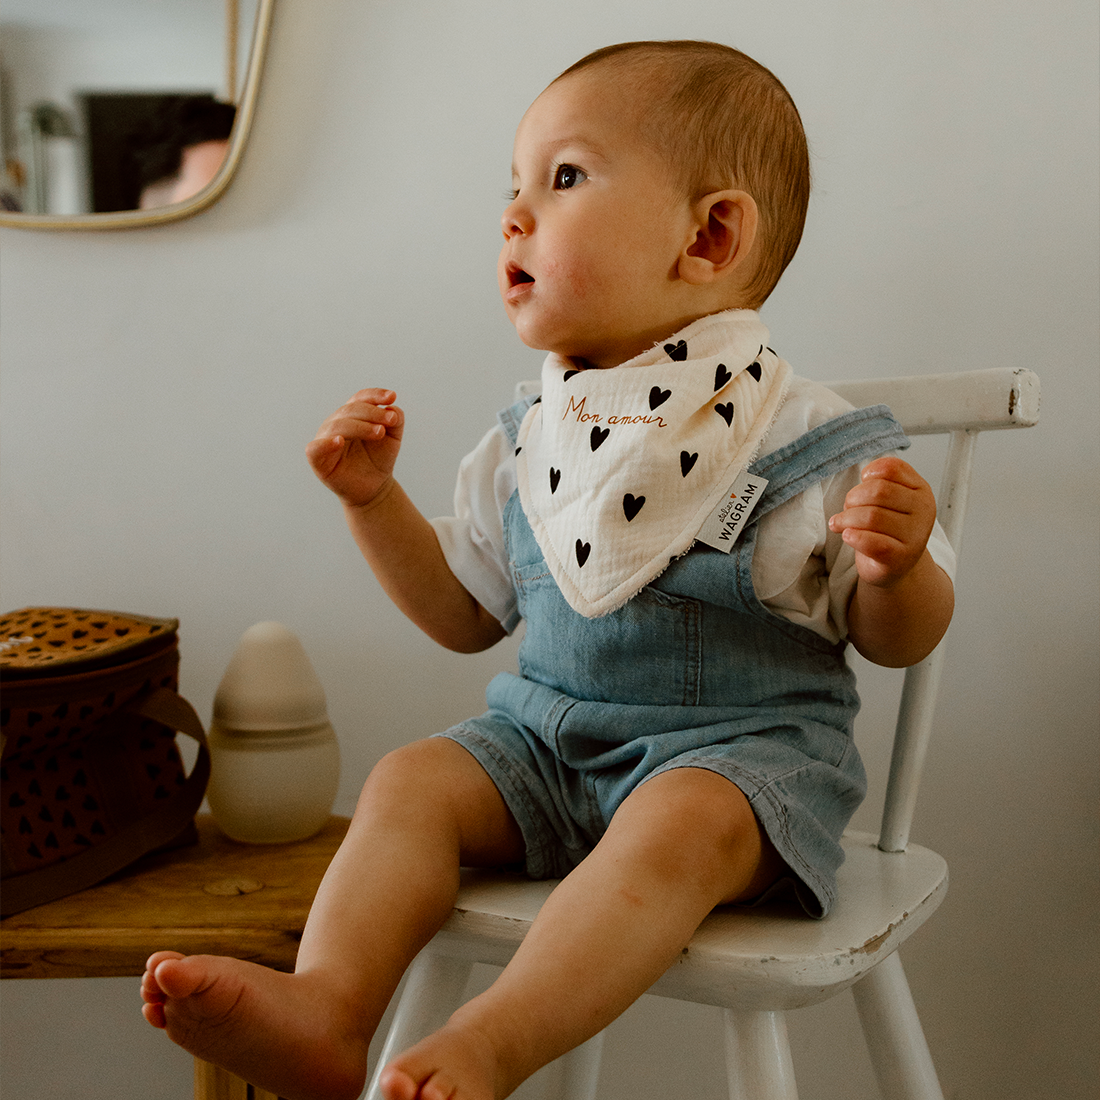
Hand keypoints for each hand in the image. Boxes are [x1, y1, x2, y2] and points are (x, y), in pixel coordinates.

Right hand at [306, 388, 403, 507]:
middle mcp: (335, 423)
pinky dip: (326, 443)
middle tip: (391, 421)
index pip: (360, 398)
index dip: (375, 395)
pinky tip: (339, 441)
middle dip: (372, 413)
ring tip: (379, 432)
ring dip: (360, 426)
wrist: (374, 487)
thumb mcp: (393, 438)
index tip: (392, 397)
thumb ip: (396, 420)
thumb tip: (392, 408)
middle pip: (350, 410)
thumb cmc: (379, 459)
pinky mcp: (317, 459)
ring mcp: (324, 439)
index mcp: (351, 414)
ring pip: (337, 426)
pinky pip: (315, 448)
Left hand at [829, 456, 936, 588]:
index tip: (862, 483)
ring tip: (839, 523)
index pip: (892, 468)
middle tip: (847, 508)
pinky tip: (847, 535)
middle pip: (878, 491)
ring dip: (846, 518)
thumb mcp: (890, 499)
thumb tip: (865, 476)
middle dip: (853, 498)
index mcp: (921, 490)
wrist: (895, 565)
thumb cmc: (887, 528)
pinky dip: (853, 536)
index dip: (869, 473)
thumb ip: (879, 481)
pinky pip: (871, 542)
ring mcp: (915, 536)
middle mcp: (924, 511)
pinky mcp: (900, 558)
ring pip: (871, 516)